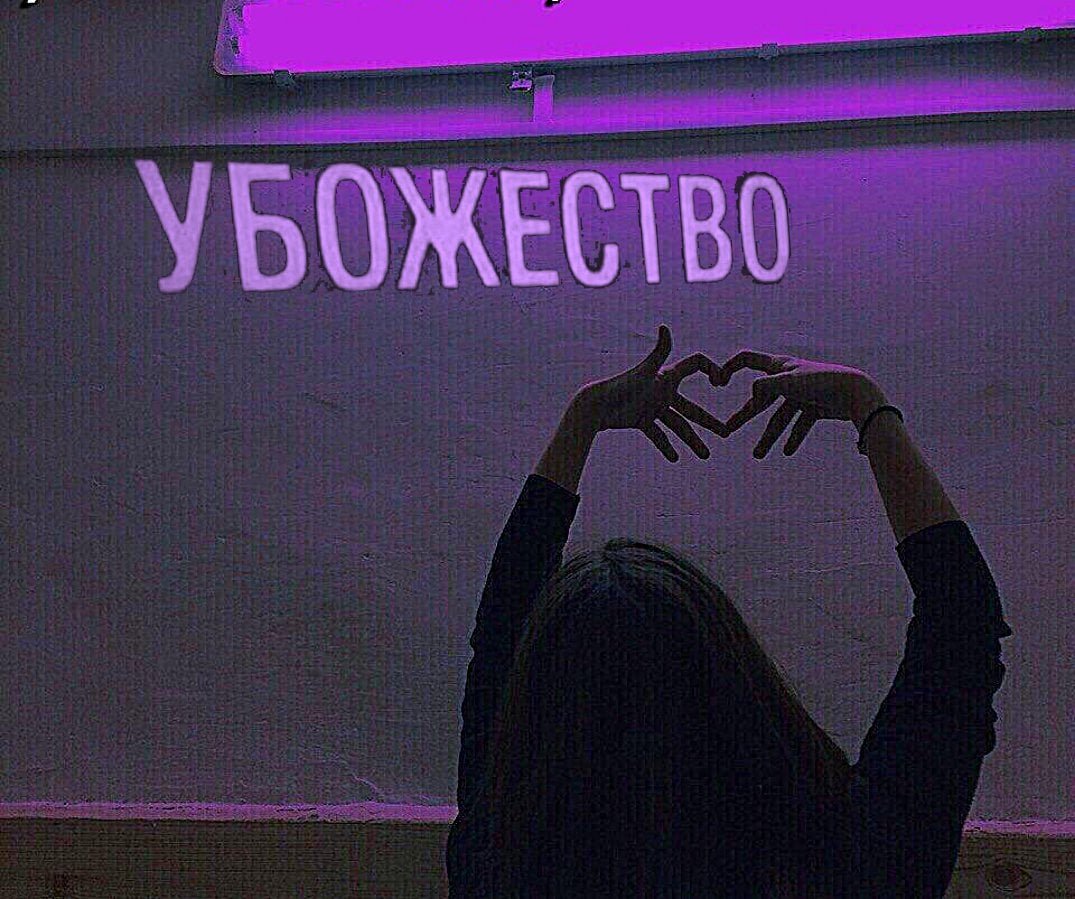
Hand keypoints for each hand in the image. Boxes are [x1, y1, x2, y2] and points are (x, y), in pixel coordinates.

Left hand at [569, 325, 726, 462]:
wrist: (595, 405)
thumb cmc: (620, 386)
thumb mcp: (645, 371)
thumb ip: (659, 351)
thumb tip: (665, 326)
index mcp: (667, 376)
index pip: (696, 365)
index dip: (711, 369)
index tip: (721, 383)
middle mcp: (662, 391)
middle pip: (691, 408)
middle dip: (709, 422)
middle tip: (726, 433)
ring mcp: (652, 406)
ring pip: (677, 426)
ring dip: (692, 441)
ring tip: (706, 456)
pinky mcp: (640, 420)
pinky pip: (658, 435)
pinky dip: (665, 446)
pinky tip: (675, 458)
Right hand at [715, 350, 887, 457]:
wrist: (857, 391)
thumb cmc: (822, 381)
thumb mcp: (789, 381)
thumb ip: (766, 386)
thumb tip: (752, 394)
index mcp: (778, 365)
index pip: (746, 360)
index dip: (729, 367)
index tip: (718, 382)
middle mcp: (788, 378)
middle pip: (761, 399)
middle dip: (745, 415)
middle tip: (727, 430)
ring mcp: (802, 394)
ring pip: (780, 418)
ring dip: (769, 437)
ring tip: (758, 455)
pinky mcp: (815, 407)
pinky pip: (800, 425)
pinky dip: (794, 438)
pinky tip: (787, 451)